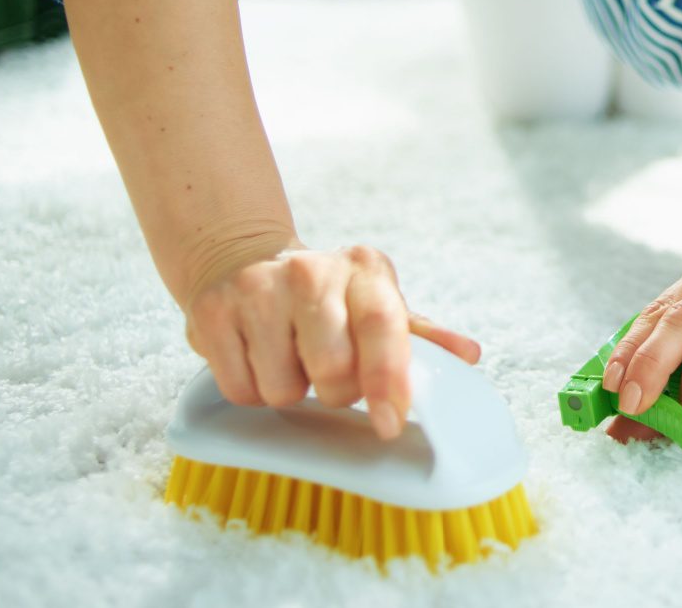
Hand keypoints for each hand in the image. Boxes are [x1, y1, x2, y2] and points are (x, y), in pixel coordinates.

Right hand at [182, 242, 481, 441]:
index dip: (388, 379)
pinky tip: (257, 358)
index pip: (383, 326)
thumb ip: (421, 335)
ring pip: (283, 388)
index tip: (390, 422)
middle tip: (329, 371)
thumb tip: (469, 356)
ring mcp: (257, 289)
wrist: (242, 259)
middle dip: (336, 390)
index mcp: (365, 269)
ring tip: (289, 358)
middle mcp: (311, 272)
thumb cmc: (327, 296)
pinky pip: (240, 390)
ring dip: (290, 389)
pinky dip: (251, 390)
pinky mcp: (212, 314)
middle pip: (333, 371)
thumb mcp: (376, 302)